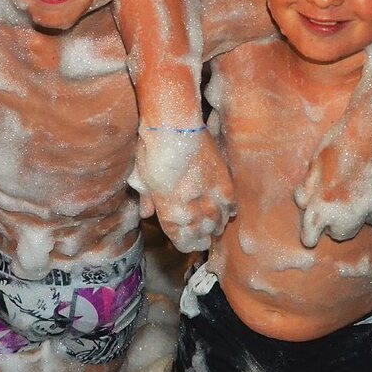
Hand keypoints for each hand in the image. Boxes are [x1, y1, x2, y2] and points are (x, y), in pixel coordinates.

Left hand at [142, 131, 235, 251]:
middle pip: (200, 230)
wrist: (174, 124)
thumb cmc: (152, 148)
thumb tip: (146, 214)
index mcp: (168, 206)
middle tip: (203, 243)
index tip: (187, 247)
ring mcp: (208, 192)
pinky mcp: (223, 179)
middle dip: (201, 239)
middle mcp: (190, 204)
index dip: (184, 243)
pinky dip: (229, 210)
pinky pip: (230, 202)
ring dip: (216, 227)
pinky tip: (228, 214)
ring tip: (215, 231)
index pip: (179, 234)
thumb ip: (147, 198)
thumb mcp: (142, 176)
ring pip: (217, 219)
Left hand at [294, 125, 371, 245]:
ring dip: (351, 221)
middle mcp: (343, 214)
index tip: (309, 237)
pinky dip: (370, 213)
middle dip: (332, 227)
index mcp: (321, 206)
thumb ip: (308, 187)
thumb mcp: (315, 163)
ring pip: (357, 228)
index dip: (309, 236)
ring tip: (347, 206)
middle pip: (338, 234)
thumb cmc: (339, 145)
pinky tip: (367, 198)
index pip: (311, 236)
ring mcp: (365, 210)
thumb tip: (303, 203)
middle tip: (330, 212)